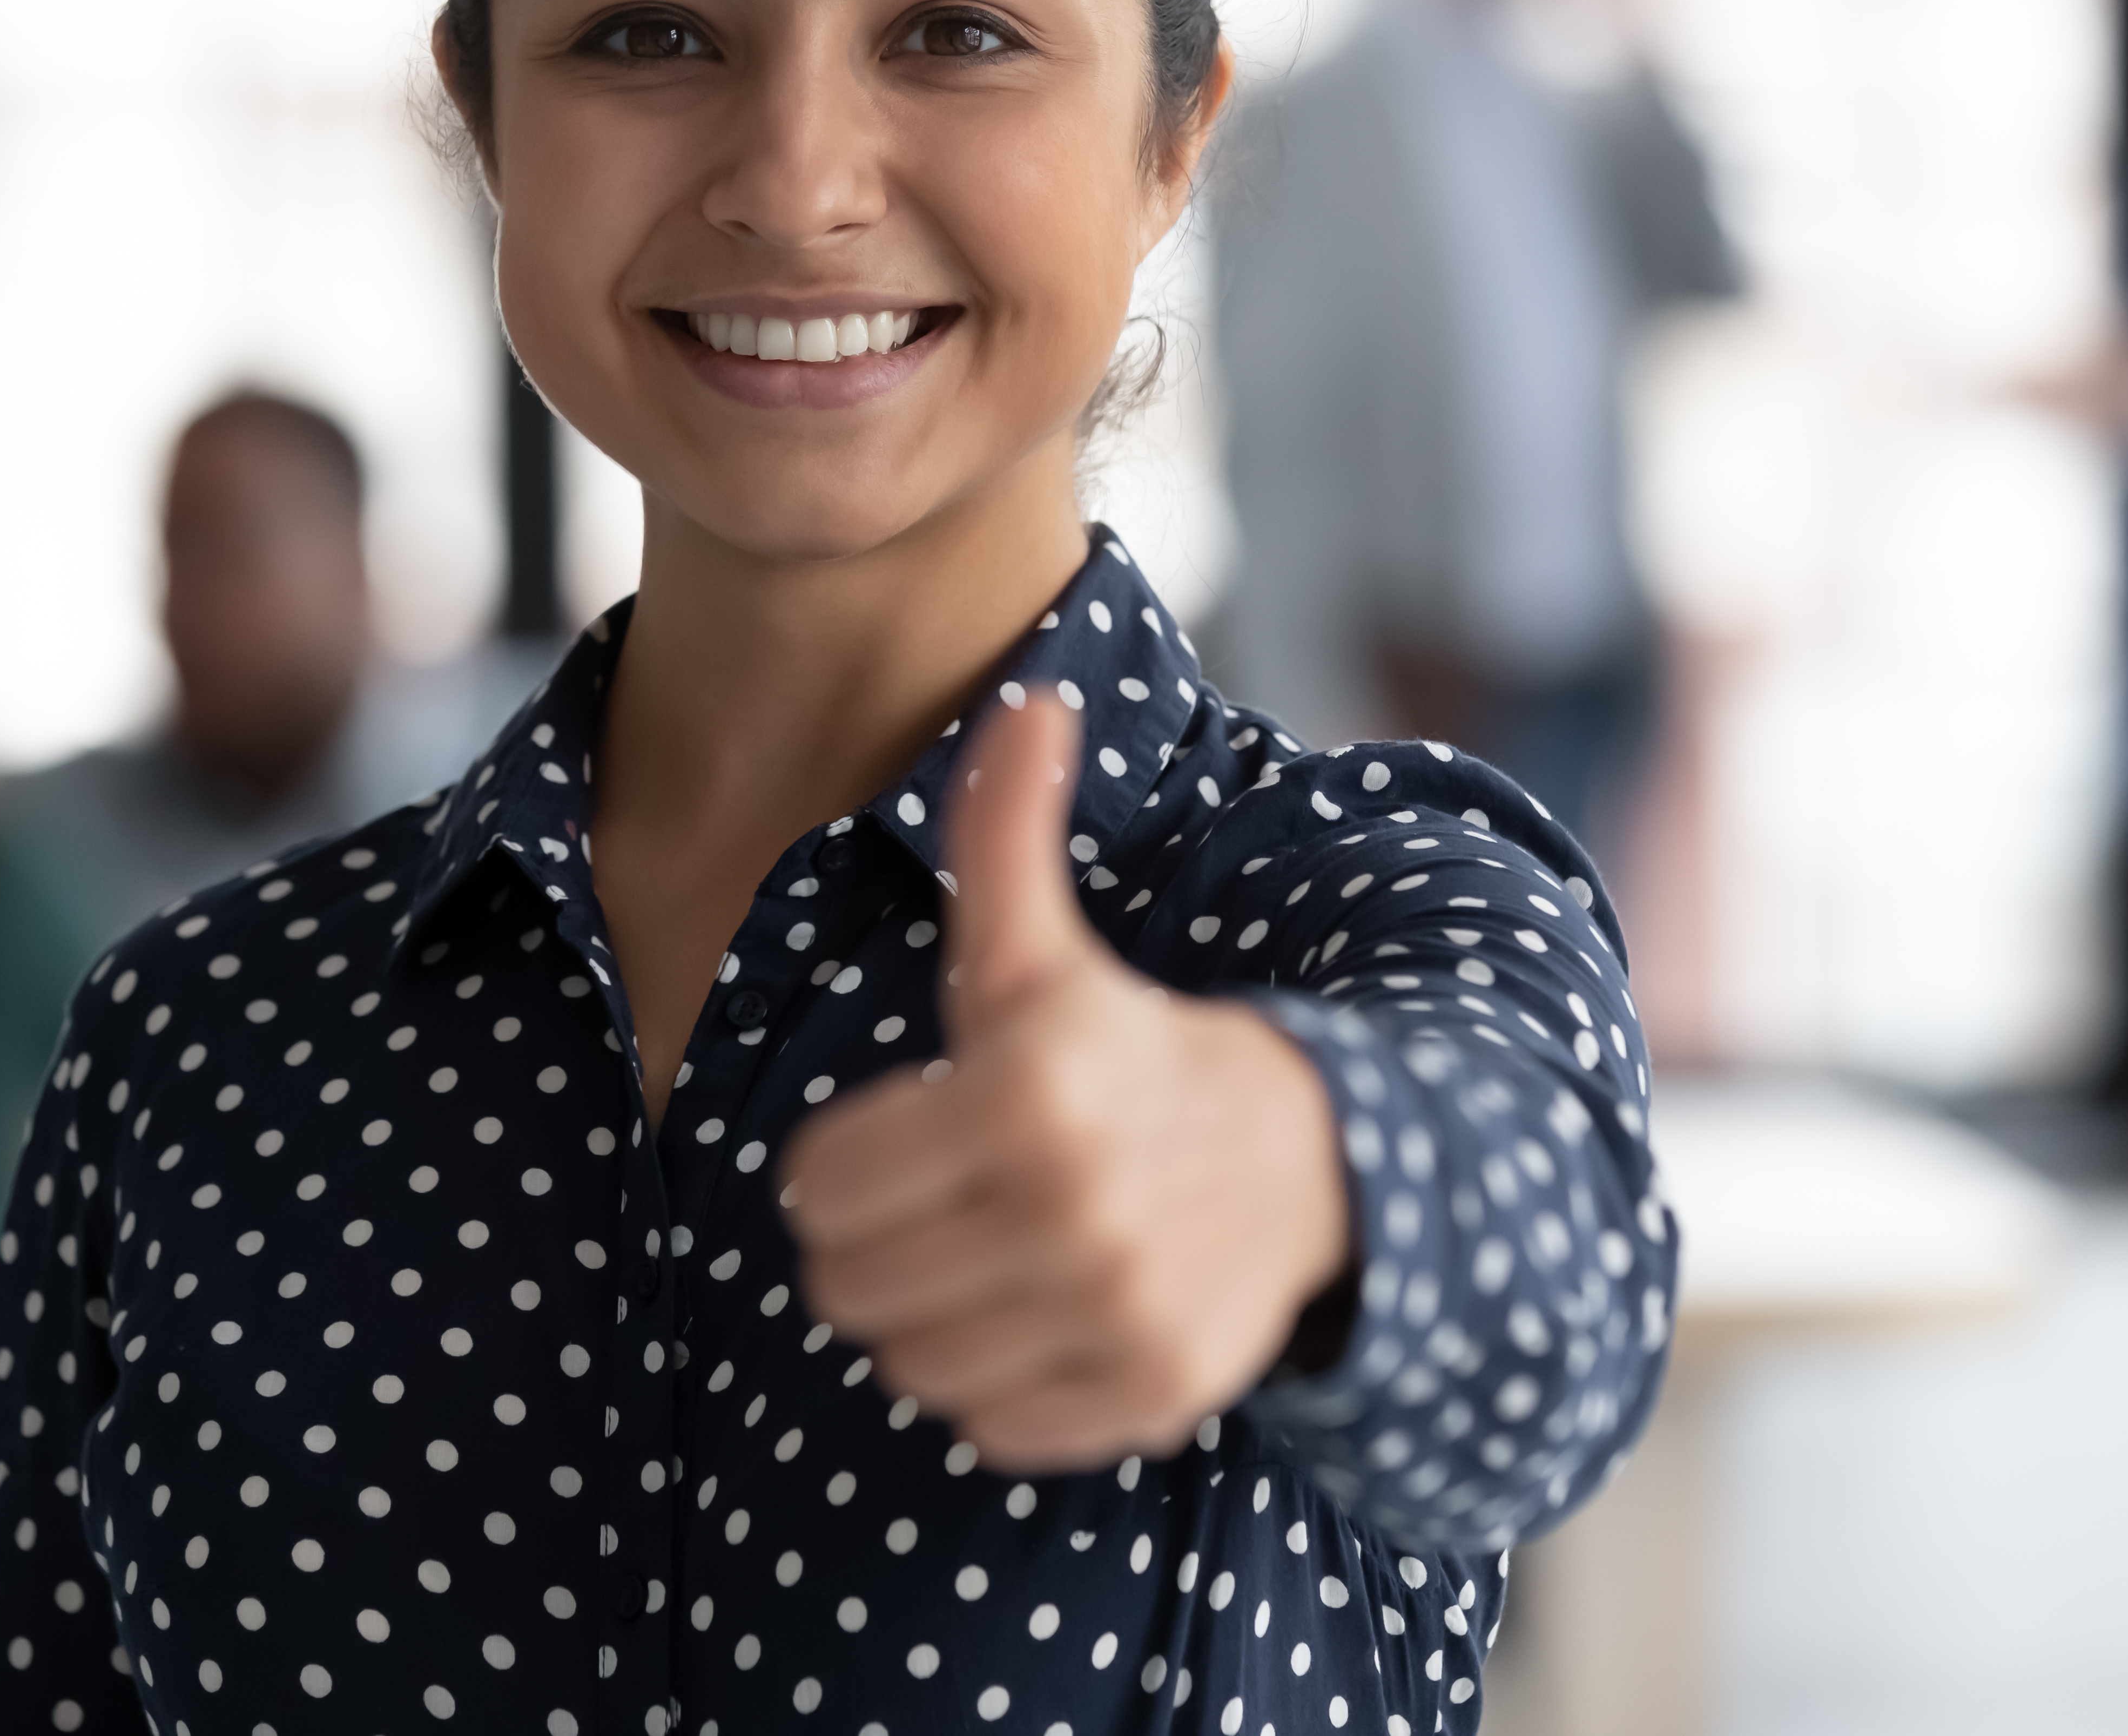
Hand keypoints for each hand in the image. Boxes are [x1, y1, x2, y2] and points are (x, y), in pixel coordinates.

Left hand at [780, 697, 1353, 1470]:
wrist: (1309, 1156)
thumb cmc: (1133, 1048)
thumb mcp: (1046, 950)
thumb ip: (1004, 832)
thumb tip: (1028, 702)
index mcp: (1031, 1092)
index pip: (818, 1184)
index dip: (841, 1161)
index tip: (904, 1135)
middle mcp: (1074, 1212)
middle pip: (846, 1284)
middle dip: (872, 1244)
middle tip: (935, 1202)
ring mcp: (1116, 1314)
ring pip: (907, 1364)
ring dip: (928, 1316)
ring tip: (984, 1256)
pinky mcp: (1146, 1396)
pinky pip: (988, 1425)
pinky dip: (997, 1383)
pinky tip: (1040, 1312)